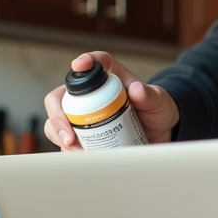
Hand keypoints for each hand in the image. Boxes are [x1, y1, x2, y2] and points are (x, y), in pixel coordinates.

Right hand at [43, 51, 179, 149]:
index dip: (84, 61)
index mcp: (110, 76)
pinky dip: (67, 150)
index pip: (95, 62)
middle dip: (58, 114)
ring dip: (58, 135)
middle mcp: (91, 94)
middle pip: (61, 97)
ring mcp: (84, 114)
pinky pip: (67, 141)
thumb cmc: (157, 110)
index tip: (78, 65)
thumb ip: (150, 95)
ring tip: (74, 149)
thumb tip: (137, 90)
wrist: (160, 132)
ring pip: (57, 121)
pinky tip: (77, 156)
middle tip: (69, 134)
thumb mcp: (157, 100)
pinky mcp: (84, 134)